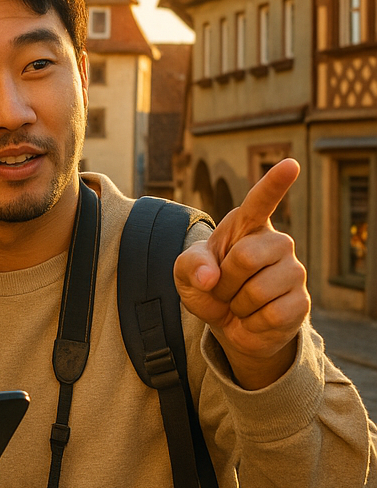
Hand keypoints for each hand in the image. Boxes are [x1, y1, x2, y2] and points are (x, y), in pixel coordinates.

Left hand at [174, 158, 308, 389]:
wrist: (228, 323)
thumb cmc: (209, 285)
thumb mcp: (186, 273)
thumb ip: (189, 266)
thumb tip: (210, 276)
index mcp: (247, 226)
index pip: (261, 201)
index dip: (275, 183)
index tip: (290, 164)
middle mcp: (276, 242)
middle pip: (245, 257)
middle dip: (223, 281)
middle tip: (223, 288)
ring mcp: (293, 271)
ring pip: (257, 291)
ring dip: (236, 304)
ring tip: (239, 302)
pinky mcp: (302, 302)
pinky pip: (270, 315)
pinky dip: (251, 322)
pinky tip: (255, 317)